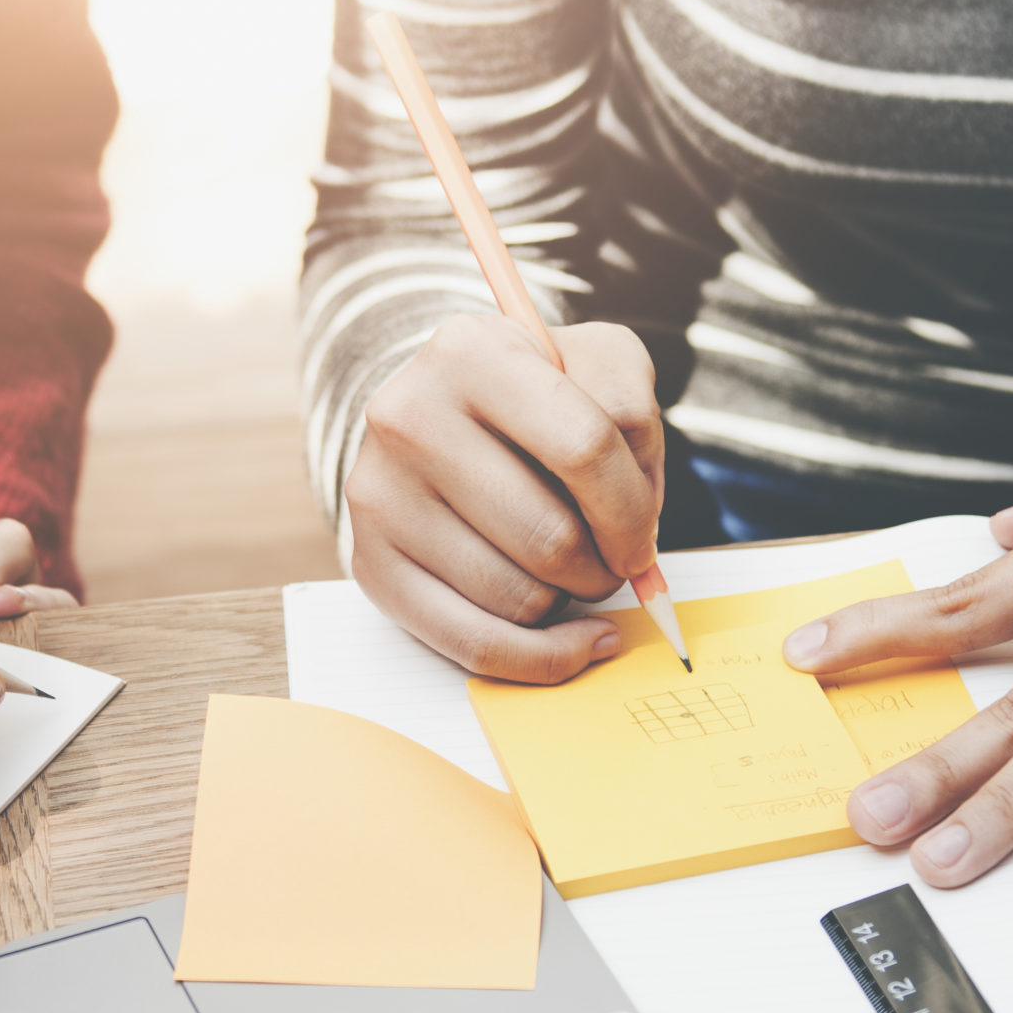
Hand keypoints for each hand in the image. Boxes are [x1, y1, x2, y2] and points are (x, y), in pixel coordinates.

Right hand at [347, 315, 666, 682]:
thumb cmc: (534, 400)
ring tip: (561, 566)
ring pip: (519, 598)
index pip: (584, 447)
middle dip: (604, 565)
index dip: (634, 510)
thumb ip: (632, 411)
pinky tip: (574, 640)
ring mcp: (379, 496)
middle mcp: (407, 417)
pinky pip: (475, 646)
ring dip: (567, 600)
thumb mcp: (595, 363)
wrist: (438, 420)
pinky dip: (542, 658)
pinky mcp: (370, 564)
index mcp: (470, 353)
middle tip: (607, 557)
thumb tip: (633, 526)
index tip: (643, 538)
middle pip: (552, 536)